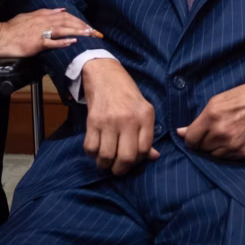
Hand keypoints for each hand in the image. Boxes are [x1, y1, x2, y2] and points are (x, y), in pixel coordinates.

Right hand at [0, 8, 100, 57]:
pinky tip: (73, 42)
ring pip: (63, 30)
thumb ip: (44, 13)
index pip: (65, 16)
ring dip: (77, 31)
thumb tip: (60, 10)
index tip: (88, 25)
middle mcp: (43, 21)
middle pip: (67, 22)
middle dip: (82, 25)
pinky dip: (63, 42)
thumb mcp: (28, 16)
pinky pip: (52, 42)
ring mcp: (41, 32)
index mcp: (42, 15)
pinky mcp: (36, 43)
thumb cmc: (12, 28)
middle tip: (95, 31)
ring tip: (89, 34)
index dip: (78, 20)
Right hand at [82, 58, 159, 174]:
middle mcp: (129, 119)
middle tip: (117, 169)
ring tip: (105, 162)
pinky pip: (91, 147)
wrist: (105, 74)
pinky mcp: (93, 120)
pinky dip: (92, 153)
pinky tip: (96, 148)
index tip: (132, 160)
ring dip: (104, 164)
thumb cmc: (127, 94)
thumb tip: (154, 157)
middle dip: (120, 169)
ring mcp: (110, 120)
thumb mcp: (143, 110)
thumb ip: (148, 134)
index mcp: (145, 116)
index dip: (138, 160)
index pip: (144, 150)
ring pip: (107, 155)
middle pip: (126, 157)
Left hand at [177, 76, 244, 159]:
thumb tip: (180, 133)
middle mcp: (222, 133)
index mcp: (212, 116)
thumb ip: (198, 119)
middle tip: (213, 131)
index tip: (194, 135)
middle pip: (201, 148)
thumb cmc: (243, 96)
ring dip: (215, 147)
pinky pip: (227, 158)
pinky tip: (235, 138)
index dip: (190, 138)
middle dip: (203, 141)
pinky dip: (227, 151)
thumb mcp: (217, 101)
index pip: (190, 139)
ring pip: (213, 155)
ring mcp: (234, 145)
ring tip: (225, 134)